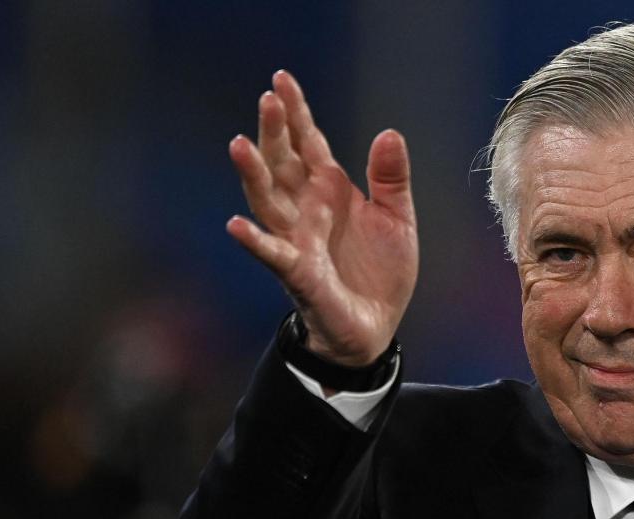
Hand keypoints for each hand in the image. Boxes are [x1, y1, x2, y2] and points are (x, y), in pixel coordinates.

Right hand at [227, 70, 416, 365]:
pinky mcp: (299, 274)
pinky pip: (273, 254)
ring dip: (253, 174)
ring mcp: (297, 240)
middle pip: (283, 163)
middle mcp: (306, 210)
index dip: (296, 113)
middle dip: (275, 132)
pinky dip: (254, 240)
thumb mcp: (397, 218)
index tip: (281, 79)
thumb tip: (389, 133)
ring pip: (268, 201)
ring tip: (239, 144)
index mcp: (329, 190)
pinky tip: (236, 224)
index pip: (308, 144)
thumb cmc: (380, 271)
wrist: (376, 325)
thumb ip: (391, 178)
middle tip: (267, 99)